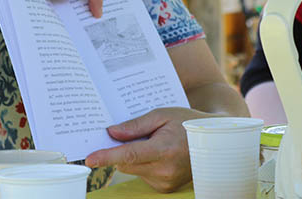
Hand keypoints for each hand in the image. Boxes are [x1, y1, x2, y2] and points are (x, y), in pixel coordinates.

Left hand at [85, 107, 214, 192]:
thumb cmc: (186, 123)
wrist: (212, 141)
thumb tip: (111, 133)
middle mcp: (165, 170)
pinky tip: (158, 153)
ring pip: (132, 169)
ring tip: (153, 142)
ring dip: (134, 157)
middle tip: (133, 133)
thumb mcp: (161, 115)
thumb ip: (135, 125)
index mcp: (164, 150)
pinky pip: (142, 174)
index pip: (129, 155)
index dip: (107, 157)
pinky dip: (143, 164)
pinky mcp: (166, 187)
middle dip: (121, 149)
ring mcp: (166, 181)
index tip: (90, 159)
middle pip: (126, 163)